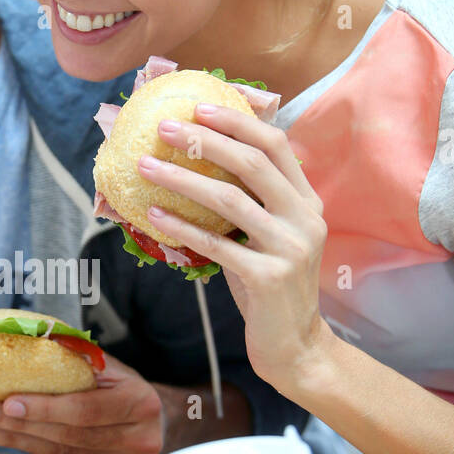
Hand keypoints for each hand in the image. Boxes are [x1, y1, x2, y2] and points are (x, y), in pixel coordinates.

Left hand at [0, 354, 163, 453]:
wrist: (158, 424)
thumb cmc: (124, 388)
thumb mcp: (110, 368)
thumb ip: (77, 358)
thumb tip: (29, 339)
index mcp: (141, 403)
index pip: (84, 410)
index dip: (44, 408)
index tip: (8, 402)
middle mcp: (137, 441)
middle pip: (67, 435)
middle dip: (19, 425)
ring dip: (17, 440)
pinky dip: (32, 450)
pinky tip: (8, 438)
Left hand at [137, 104, 329, 390]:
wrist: (296, 346)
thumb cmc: (271, 287)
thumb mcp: (270, 237)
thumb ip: (252, 202)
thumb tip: (196, 163)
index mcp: (307, 201)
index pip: (275, 145)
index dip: (237, 121)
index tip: (199, 107)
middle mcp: (306, 218)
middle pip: (253, 162)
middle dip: (205, 139)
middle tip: (165, 127)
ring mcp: (291, 247)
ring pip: (231, 199)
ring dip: (183, 179)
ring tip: (146, 165)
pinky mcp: (270, 277)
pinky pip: (216, 244)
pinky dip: (182, 226)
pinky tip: (154, 214)